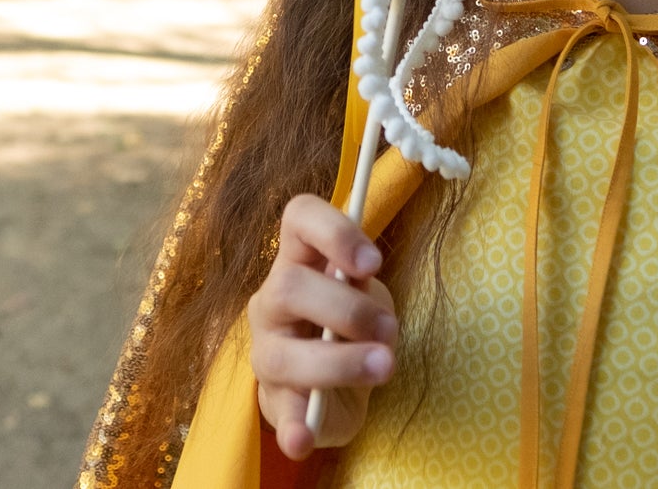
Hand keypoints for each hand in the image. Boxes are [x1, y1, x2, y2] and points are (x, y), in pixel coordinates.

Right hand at [248, 194, 397, 458]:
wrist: (341, 379)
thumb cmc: (354, 319)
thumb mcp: (366, 291)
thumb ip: (362, 280)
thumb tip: (362, 282)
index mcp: (299, 257)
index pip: (299, 218)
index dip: (334, 231)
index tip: (374, 262)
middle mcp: (272, 299)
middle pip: (288, 286)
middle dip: (347, 308)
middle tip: (390, 328)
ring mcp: (267, 350)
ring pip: (284, 354)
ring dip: (340, 363)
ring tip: (384, 367)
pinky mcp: (275, 401)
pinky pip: (279, 413)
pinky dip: (294, 427)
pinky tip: (304, 439)